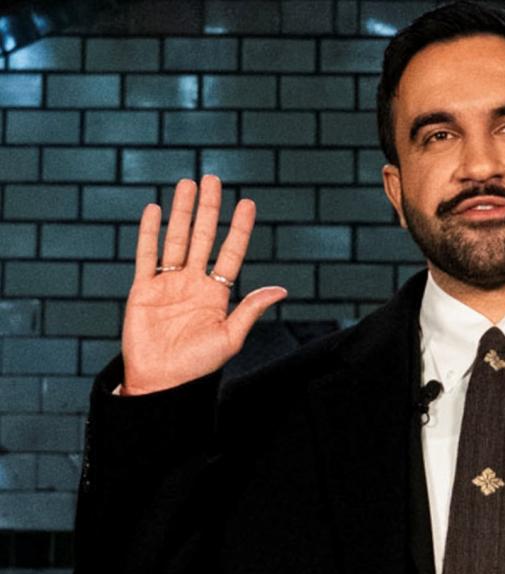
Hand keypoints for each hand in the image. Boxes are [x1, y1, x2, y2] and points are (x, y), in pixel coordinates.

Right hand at [121, 175, 285, 394]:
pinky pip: (146, 256)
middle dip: (208, 208)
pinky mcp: (143, 290)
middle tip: (213, 179)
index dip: (239, 229)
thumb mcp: (230, 338)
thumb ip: (250, 310)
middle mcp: (193, 284)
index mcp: (217, 294)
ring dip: (181, 212)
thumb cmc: (197, 367)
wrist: (160, 383)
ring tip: (188, 184)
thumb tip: (282, 290)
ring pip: (176, 239)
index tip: (248, 203)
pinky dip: (149, 233)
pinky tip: (155, 210)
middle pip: (203, 237)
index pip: (231, 253)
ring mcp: (168, 285)